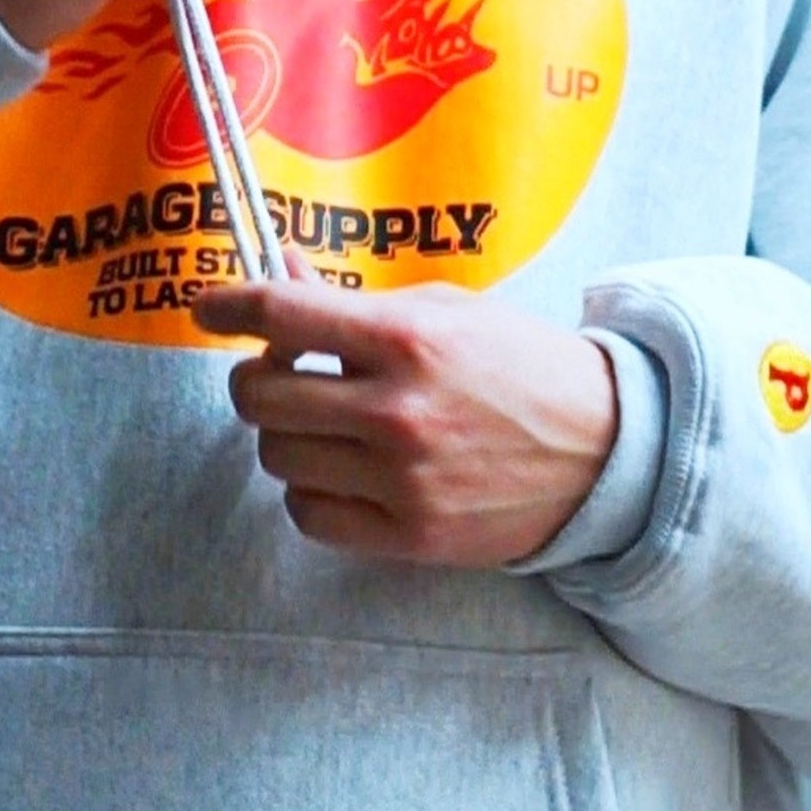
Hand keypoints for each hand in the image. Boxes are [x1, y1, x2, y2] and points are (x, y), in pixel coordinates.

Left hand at [192, 269, 616, 567]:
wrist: (603, 447)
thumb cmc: (518, 364)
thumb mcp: (442, 308)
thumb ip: (354, 301)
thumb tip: (283, 274)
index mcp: (406, 338)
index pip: (281, 313)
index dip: (228, 304)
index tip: (206, 305)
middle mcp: (396, 410)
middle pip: (259, 397)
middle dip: (253, 379)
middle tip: (276, 372)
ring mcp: (401, 480)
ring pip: (277, 458)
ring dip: (285, 435)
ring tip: (323, 423)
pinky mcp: (409, 536)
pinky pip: (309, 515)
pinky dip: (310, 490)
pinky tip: (340, 470)